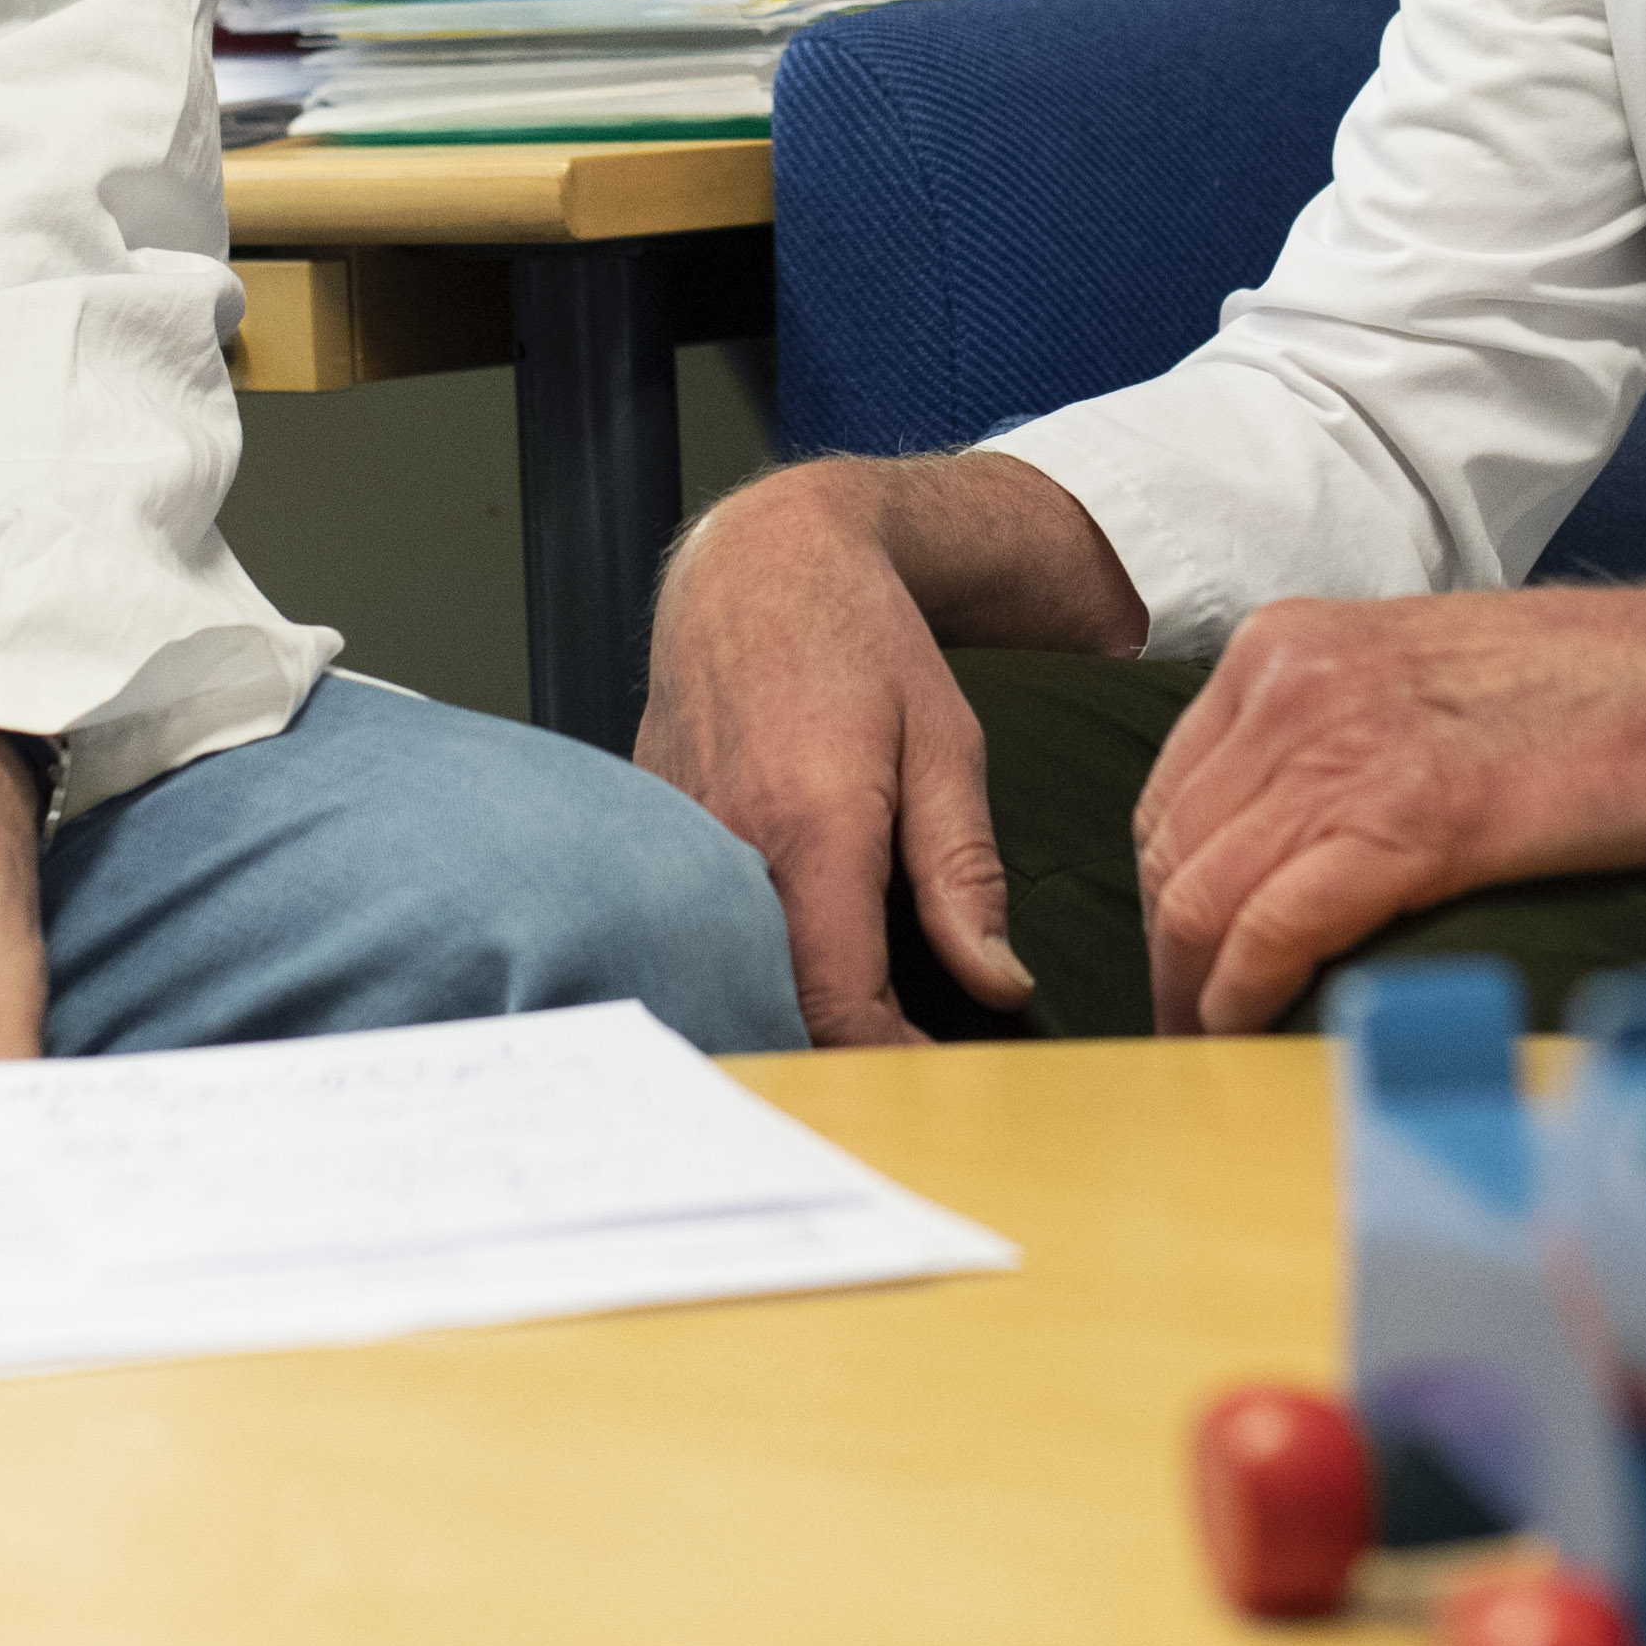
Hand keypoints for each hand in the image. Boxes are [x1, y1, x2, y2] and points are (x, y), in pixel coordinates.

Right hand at [640, 466, 1034, 1045]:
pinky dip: (737, 951)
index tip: (932, 1082)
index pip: (837, 1003)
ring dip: (780, 1003)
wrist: (760, 563)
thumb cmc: (863, 643)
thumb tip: (995, 984)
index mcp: (811, 829)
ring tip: (849, 1018)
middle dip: (831, 1054)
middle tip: (899, 1067)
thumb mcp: (949, 747)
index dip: (887, 1061)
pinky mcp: (649, 833)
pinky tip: (783, 950)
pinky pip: (690, 921)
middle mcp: (726, 843)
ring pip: (723, 967)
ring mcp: (674, 840)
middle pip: (770, 1001)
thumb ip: (964, 874)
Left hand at [1137, 590, 1645, 1036]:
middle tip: (1192, 1025)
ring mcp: (1344, 752)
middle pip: (1170, 851)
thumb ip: (1333, 729)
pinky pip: (1272, 930)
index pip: (1169, 791)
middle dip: (1168, 954)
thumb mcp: (1416, 674)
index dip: (1167, 891)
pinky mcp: (1407, 825)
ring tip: (1215, 1051)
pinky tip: (1249, 1033)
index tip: (1187, 958)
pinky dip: (1243, 996)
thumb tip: (1281, 833)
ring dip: (1193, 993)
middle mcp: (1291, 687)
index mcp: (1285, 644)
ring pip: (1202, 898)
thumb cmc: (1584, 692)